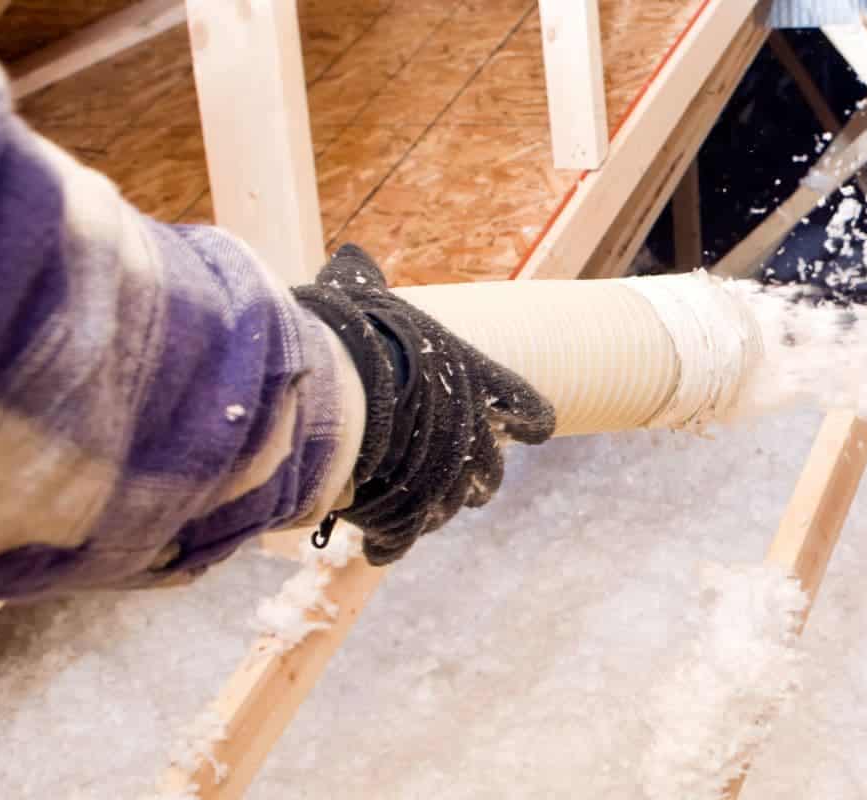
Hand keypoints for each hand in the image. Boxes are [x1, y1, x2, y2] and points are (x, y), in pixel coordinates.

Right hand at [292, 245, 554, 564]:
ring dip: (435, 507)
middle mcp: (473, 432)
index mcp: (476, 380)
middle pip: (490, 469)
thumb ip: (360, 284)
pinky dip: (393, 540)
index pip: (529, 408)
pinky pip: (408, 535)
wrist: (338, 387)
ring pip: (453, 505)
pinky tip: (378, 542)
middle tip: (451, 474)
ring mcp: (447, 477)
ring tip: (407, 506)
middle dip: (474, 475)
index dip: (527, 419)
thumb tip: (350, 258)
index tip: (524, 427)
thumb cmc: (351, 333)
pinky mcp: (411, 512)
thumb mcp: (356, 297)